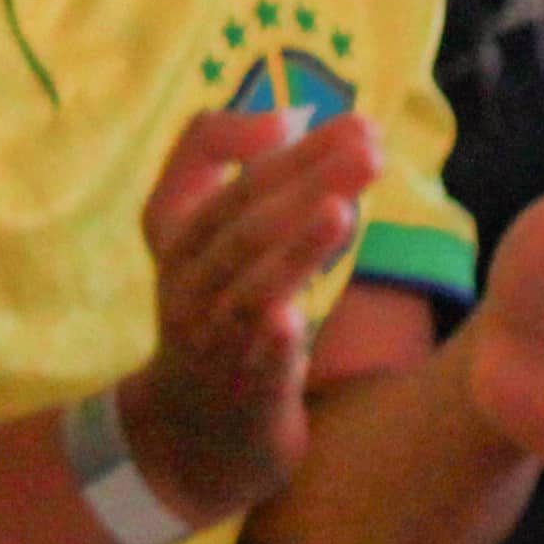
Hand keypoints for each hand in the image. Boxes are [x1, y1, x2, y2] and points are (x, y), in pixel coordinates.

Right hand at [121, 99, 375, 529]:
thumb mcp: (211, 243)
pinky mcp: (240, 388)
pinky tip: (295, 319)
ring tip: (340, 210)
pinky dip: (271, 335)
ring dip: (292, 248)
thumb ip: (244, 179)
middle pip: (238, 218)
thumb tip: (291, 119)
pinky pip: (253, 358)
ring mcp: (208, 334)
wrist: (192, 430)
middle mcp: (184, 277)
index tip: (310, 113)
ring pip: (247, 285)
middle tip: (367, 146)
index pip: (193, 165)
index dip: (241, 136)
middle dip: (303, 179)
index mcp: (175, 232)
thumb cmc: (216, 317)